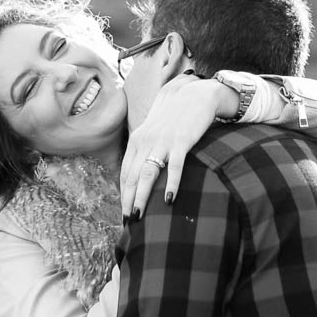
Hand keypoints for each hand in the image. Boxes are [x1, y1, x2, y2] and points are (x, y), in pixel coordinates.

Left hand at [120, 72, 232, 216]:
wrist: (194, 95)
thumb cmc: (174, 118)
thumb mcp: (155, 133)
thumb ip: (147, 150)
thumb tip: (142, 174)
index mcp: (137, 140)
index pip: (125, 171)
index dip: (123, 192)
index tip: (123, 211)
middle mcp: (145, 141)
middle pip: (132, 175)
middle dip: (128, 199)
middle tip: (128, 221)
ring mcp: (162, 141)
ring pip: (147, 173)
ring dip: (142, 196)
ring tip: (139, 215)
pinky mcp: (181, 141)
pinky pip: (174, 166)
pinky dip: (171, 183)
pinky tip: (168, 199)